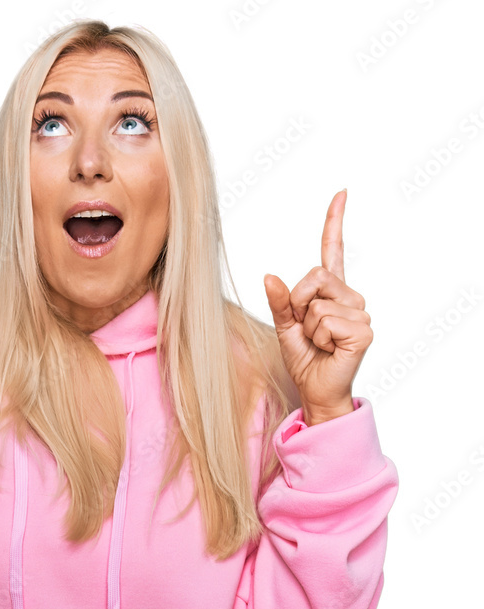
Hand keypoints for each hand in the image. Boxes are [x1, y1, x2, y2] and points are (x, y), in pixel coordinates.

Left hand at [263, 189, 372, 424]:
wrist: (316, 390)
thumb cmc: (305, 359)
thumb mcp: (284, 327)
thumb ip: (279, 302)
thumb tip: (269, 276)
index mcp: (331, 293)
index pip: (333, 251)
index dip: (335, 222)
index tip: (341, 193)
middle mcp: (350, 298)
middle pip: (315, 276)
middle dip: (299, 304)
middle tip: (306, 330)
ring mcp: (360, 313)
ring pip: (318, 303)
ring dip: (308, 327)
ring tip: (319, 343)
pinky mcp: (363, 331)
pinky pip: (326, 321)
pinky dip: (319, 338)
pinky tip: (330, 350)